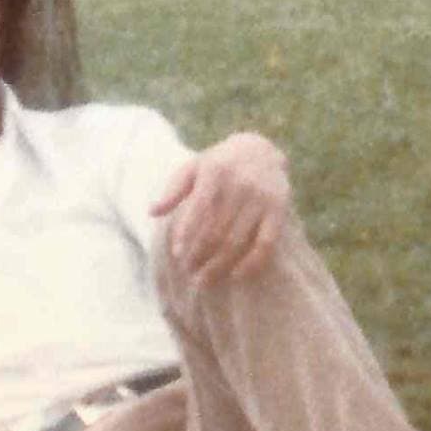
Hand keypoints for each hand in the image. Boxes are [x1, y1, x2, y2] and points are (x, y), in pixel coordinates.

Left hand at [149, 130, 289, 282]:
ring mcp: (261, 198)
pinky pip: (266, 243)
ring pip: (238, 241)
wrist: (261, 150)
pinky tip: (236, 276)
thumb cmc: (218, 164)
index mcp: (216, 171)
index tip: (177, 254)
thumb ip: (173, 190)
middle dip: (200, 255)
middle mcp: (241, 184)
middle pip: (217, 231)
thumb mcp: (193, 168)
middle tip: (188, 272)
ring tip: (204, 281)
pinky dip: (252, 263)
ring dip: (219, 265)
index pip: (199, 208)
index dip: (187, 234)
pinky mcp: (279, 210)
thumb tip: (152, 211)